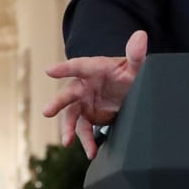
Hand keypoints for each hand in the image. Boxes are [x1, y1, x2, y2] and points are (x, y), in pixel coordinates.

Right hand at [42, 30, 148, 158]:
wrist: (130, 92)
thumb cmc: (131, 74)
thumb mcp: (136, 66)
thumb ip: (136, 54)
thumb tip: (140, 36)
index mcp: (94, 69)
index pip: (78, 66)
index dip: (64, 68)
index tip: (50, 71)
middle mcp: (84, 85)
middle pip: (68, 94)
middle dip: (58, 103)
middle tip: (47, 112)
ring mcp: (84, 102)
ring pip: (71, 115)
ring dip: (67, 129)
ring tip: (67, 142)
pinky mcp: (88, 116)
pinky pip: (83, 130)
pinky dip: (86, 142)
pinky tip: (91, 153)